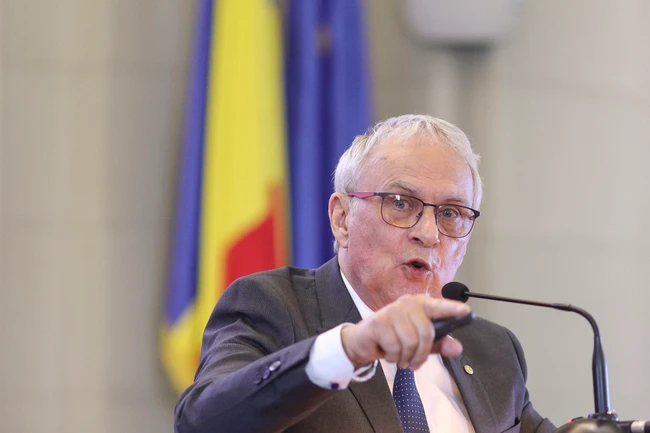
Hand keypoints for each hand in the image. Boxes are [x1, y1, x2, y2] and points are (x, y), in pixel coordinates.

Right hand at [341, 294, 469, 369]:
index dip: (452, 309)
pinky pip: (395, 347)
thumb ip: (439, 344)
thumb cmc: (394, 338)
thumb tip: (457, 347)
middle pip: (427, 333)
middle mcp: (406, 304)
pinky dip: (393, 357)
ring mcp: (391, 312)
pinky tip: (388, 353)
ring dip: (406, 357)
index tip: (466, 312)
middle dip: (422, 354)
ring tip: (400, 357)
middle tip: (414, 362)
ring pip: (410, 342)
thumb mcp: (418, 343)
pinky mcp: (378, 322)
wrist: (363, 342)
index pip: (438, 306)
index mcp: (420, 305)